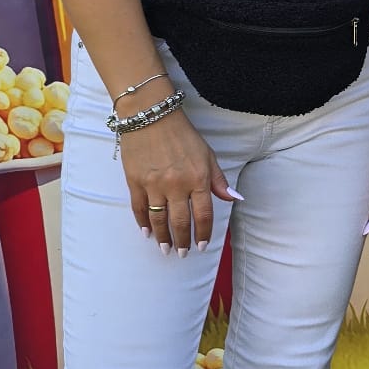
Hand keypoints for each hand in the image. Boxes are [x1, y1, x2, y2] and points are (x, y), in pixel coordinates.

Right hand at [120, 109, 234, 252]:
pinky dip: (143, 222)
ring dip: (162, 237)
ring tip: (165, 248)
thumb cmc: (183, 135)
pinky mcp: (134, 180)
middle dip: (182, 241)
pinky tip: (147, 232)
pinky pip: (139, 208)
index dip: (203, 234)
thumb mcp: (208, 155)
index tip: (202, 246)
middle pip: (180, 222)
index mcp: (198, 179)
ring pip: (159, 218)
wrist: (151, 115)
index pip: (203, 215)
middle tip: (182, 254)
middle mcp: (176, 185)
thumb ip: (219, 181)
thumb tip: (234, 199)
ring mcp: (154, 184)